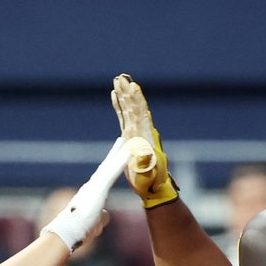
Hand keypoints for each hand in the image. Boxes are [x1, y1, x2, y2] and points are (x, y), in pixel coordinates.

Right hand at [42, 138, 129, 251]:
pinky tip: (128, 154)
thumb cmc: (79, 230)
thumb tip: (105, 215)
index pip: (103, 177)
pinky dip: (120, 163)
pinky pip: (112, 173)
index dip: (111, 166)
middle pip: (106, 167)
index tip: (116, 156)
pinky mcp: (99, 189)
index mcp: (91, 194)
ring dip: (119, 154)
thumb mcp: (94, 224)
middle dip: (114, 153)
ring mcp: (94, 186)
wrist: (68, 232)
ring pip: (109, 167)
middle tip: (122, 141)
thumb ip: (101, 217)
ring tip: (127, 142)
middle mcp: (91, 186)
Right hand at [112, 74, 178, 207]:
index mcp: (146, 137)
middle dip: (127, 92)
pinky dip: (118, 105)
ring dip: (123, 95)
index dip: (137, 101)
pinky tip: (114, 95)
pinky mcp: (129, 136)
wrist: (152, 187)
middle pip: (134, 107)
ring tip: (117, 80)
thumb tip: (142, 153)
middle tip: (121, 77)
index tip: (133, 87)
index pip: (141, 114)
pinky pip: (123, 116)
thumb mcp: (149, 173)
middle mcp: (141, 131)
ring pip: (128, 109)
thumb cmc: (152, 181)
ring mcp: (135, 132)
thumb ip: (146, 164)